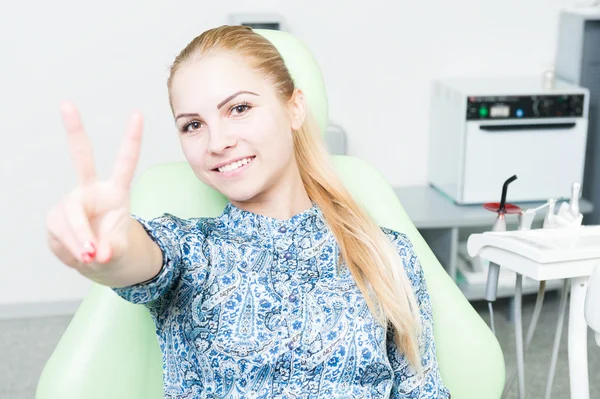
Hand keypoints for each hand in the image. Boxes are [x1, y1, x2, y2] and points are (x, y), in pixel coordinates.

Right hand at [46, 102, 142, 273]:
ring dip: (80, 238)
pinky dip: (71, 247)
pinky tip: (80, 254)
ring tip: (91, 256)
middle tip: (66, 104)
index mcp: (116, 192)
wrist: (98, 261)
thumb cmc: (114, 249)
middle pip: (81, 158)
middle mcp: (92, 191)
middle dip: (74, 131)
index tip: (137, 114)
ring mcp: (72, 202)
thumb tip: (96, 254)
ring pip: (71, 215)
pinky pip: (60, 232)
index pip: (125, 163)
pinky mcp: (56, 217)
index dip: (131, 140)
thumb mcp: (121, 251)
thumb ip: (111, 250)